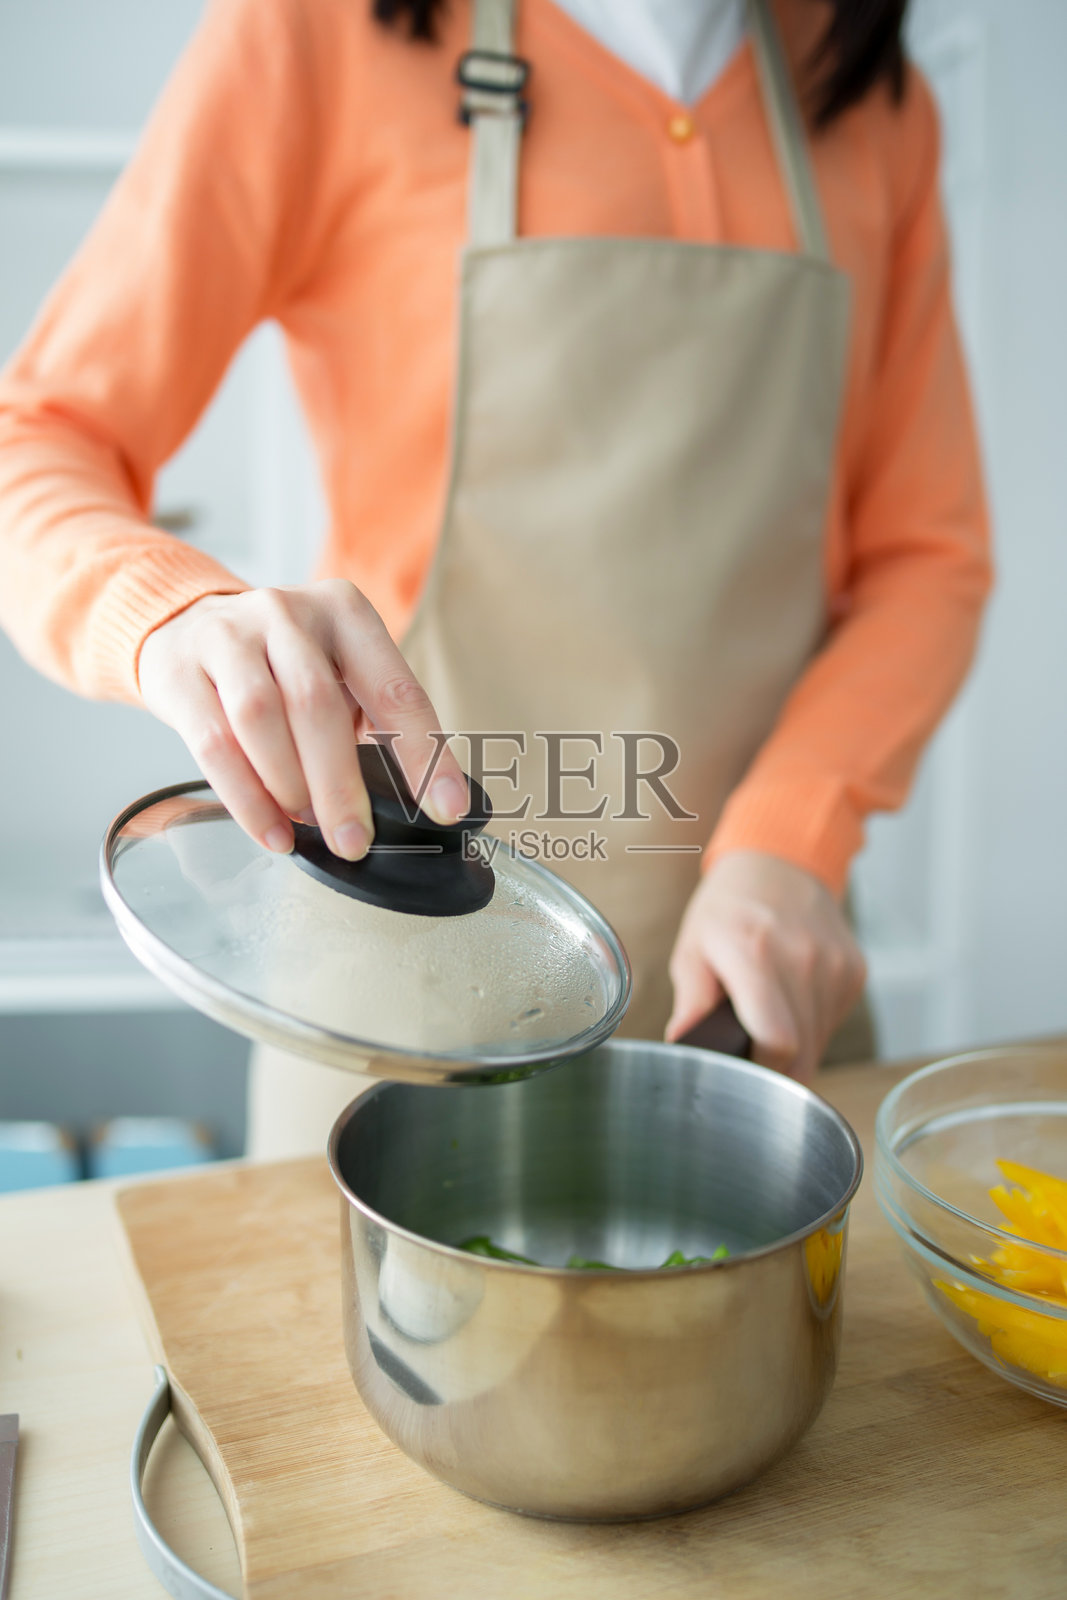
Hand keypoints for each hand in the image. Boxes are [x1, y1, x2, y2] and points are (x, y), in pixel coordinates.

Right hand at [137, 580, 468, 859]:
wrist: (184, 625)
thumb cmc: (279, 663)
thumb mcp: (336, 670)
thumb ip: (371, 719)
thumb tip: (417, 801)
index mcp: (345, 612)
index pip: (395, 688)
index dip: (423, 754)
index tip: (446, 807)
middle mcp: (286, 613)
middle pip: (318, 705)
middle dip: (341, 785)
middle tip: (355, 840)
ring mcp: (228, 636)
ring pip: (261, 718)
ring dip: (290, 786)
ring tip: (308, 827)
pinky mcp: (180, 671)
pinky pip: (214, 743)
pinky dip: (246, 798)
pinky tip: (270, 830)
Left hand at [666, 851, 866, 1082]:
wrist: (780, 864)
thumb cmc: (729, 909)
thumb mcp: (693, 948)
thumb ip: (690, 1001)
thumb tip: (684, 1042)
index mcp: (754, 952)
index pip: (777, 1041)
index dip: (760, 1071)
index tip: (743, 1073)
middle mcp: (803, 958)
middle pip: (802, 1053)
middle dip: (775, 1068)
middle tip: (750, 1056)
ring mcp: (834, 965)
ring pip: (820, 1043)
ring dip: (795, 1047)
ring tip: (767, 1018)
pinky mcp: (854, 971)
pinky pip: (833, 1023)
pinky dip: (811, 1026)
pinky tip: (790, 1002)